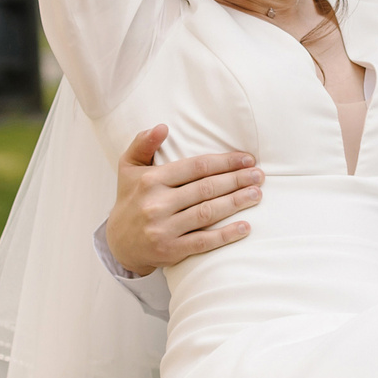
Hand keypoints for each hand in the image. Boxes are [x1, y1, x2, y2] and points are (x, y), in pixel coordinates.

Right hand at [105, 126, 260, 275]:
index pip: (196, 167)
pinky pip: (203, 242)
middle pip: (206, 188)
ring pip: (207, 212)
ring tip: (256, 194)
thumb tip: (162, 127)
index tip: (246, 159)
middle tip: (259, 175)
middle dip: (236, 180)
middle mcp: (156, 203)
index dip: (224, 162)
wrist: (118, 243)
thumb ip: (142, 143)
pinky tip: (245, 227)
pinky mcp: (171, 250)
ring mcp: (164, 229)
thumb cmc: (130, 199)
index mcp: (150, 180)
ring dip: (236, 203)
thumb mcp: (128, 167)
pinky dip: (226, 235)